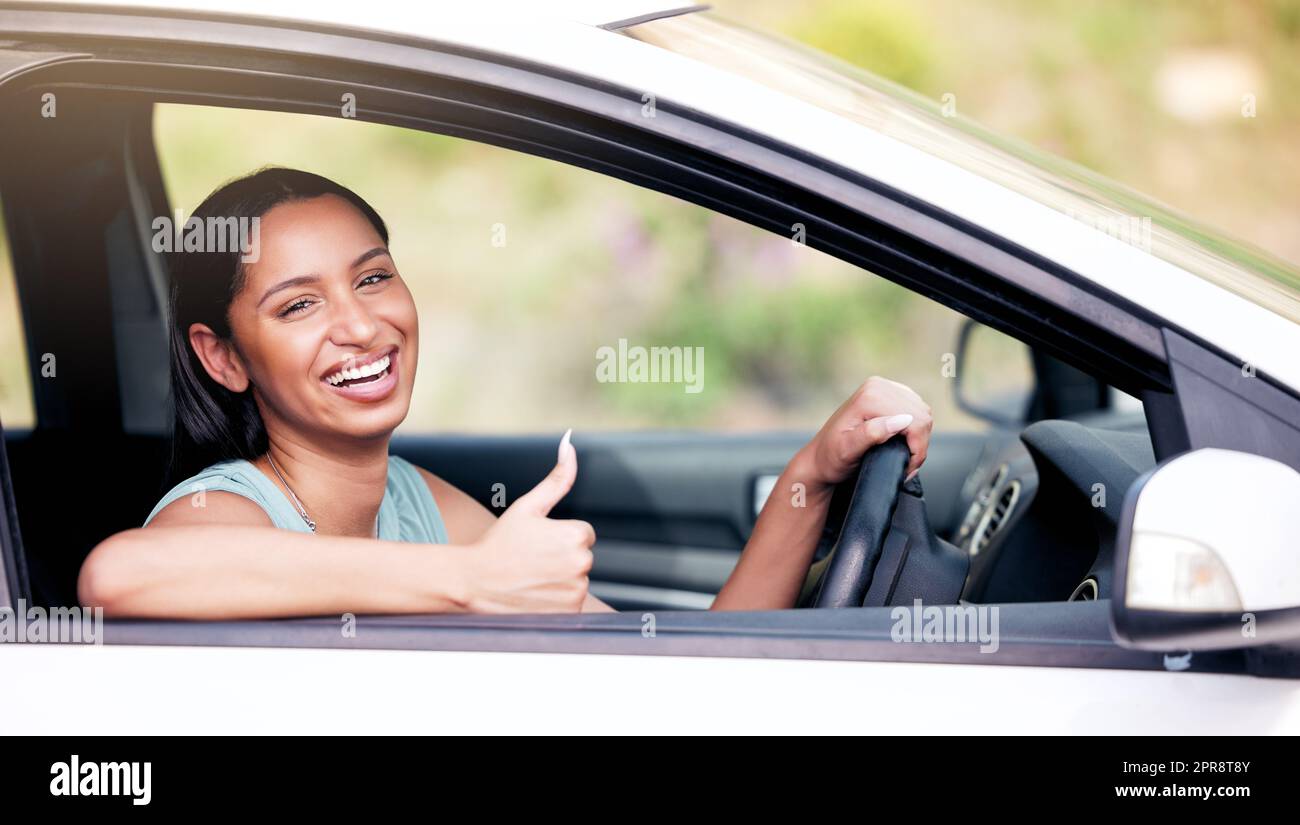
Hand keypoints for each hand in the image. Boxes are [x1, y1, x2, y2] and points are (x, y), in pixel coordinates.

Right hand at [463, 430, 595, 612]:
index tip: (536, 543)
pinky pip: (571, 602)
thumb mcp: (527, 506)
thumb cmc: (499, 544)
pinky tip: (534, 594)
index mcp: (575, 536)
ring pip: (576, 580)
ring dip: (559, 579)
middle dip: (561, 557)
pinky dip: (556, 600)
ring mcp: (575, 592)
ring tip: (530, 578)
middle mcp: (581, 564)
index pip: (583, 533)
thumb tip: (570, 443)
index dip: (558, 536)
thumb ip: (557, 478)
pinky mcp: (568, 613)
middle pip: (581, 557)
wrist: (473, 583)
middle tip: (530, 560)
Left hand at [797, 376, 933, 488]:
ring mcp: (884, 389)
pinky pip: (917, 410)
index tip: (906, 467)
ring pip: (923, 413)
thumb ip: (872, 434)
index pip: (915, 420)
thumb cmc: (830, 457)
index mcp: (870, 396)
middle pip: (922, 415)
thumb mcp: (847, 450)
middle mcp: (878, 387)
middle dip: (919, 444)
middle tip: (907, 465)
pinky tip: (903, 442)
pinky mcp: (889, 395)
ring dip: (919, 438)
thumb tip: (900, 421)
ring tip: (905, 456)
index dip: (916, 448)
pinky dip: (915, 430)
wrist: (820, 458)